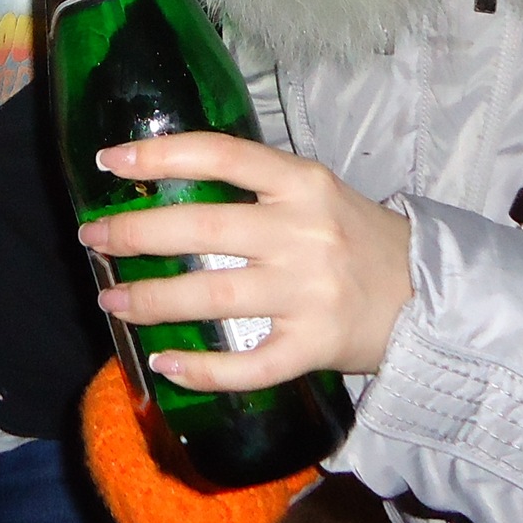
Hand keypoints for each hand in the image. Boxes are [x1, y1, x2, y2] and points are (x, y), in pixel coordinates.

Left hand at [75, 133, 411, 390]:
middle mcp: (302, 232)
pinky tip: (164, 361)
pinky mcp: (314, 347)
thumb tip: (169, 179)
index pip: (219, 154)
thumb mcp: (315, 192)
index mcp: (301, 182)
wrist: (428, 297)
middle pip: (201, 226)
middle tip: (94, 239)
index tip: (110, 161)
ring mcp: (307, 292)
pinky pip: (246, 364)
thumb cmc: (357, 239)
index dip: (158, 155)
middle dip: (134, 234)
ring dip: (150, 300)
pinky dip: (201, 368)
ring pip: (211, 295)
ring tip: (111, 299)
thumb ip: (256, 185)